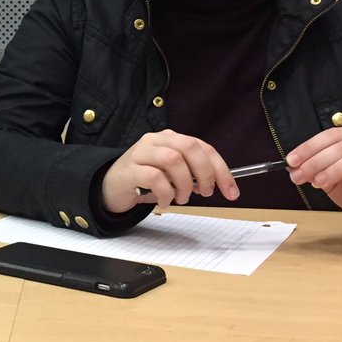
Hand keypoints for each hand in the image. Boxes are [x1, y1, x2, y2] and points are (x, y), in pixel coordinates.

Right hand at [101, 129, 238, 212]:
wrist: (109, 187)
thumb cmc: (144, 180)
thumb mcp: (172, 175)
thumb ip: (192, 175)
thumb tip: (214, 183)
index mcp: (170, 139)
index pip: (202, 147)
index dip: (221, 169)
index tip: (231, 191)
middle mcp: (155, 140)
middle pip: (189, 147)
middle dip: (205, 172)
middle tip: (206, 193)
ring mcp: (140, 153)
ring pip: (173, 160)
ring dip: (184, 185)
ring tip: (181, 198)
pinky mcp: (129, 169)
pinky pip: (155, 178)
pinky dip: (166, 193)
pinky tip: (165, 202)